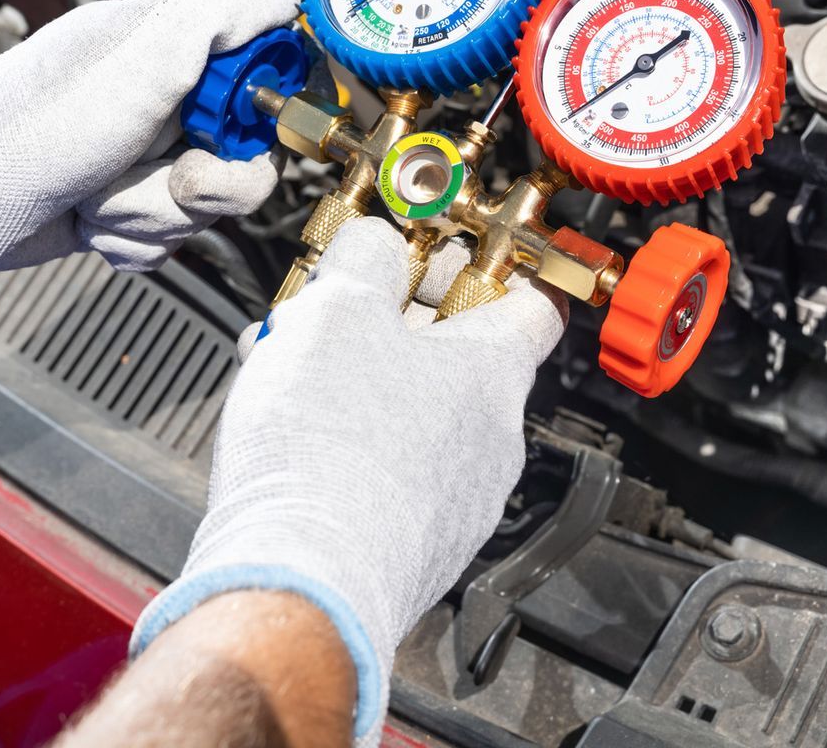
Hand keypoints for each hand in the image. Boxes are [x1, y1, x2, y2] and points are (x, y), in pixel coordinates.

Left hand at [0, 0, 297, 271]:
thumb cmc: (27, 125)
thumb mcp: (142, 58)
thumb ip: (219, 12)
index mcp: (178, 41)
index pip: (274, 57)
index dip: (271, 100)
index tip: (239, 122)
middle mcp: (169, 92)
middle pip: (254, 148)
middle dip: (206, 180)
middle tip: (164, 172)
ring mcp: (149, 151)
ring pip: (213, 203)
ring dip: (154, 214)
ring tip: (101, 196)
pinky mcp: (129, 202)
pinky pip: (174, 238)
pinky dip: (134, 240)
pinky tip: (91, 220)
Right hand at [129, 218, 566, 746]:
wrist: (300, 582)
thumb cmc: (330, 454)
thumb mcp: (339, 308)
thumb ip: (364, 259)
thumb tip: (374, 245)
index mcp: (494, 373)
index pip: (534, 303)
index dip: (489, 266)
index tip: (450, 251)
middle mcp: (492, 441)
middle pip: (456, 358)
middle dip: (391, 324)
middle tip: (337, 308)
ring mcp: (457, 500)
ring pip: (415, 414)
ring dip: (359, 381)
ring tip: (292, 366)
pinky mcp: (414, 545)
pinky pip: (390, 473)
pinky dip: (348, 444)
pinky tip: (293, 434)